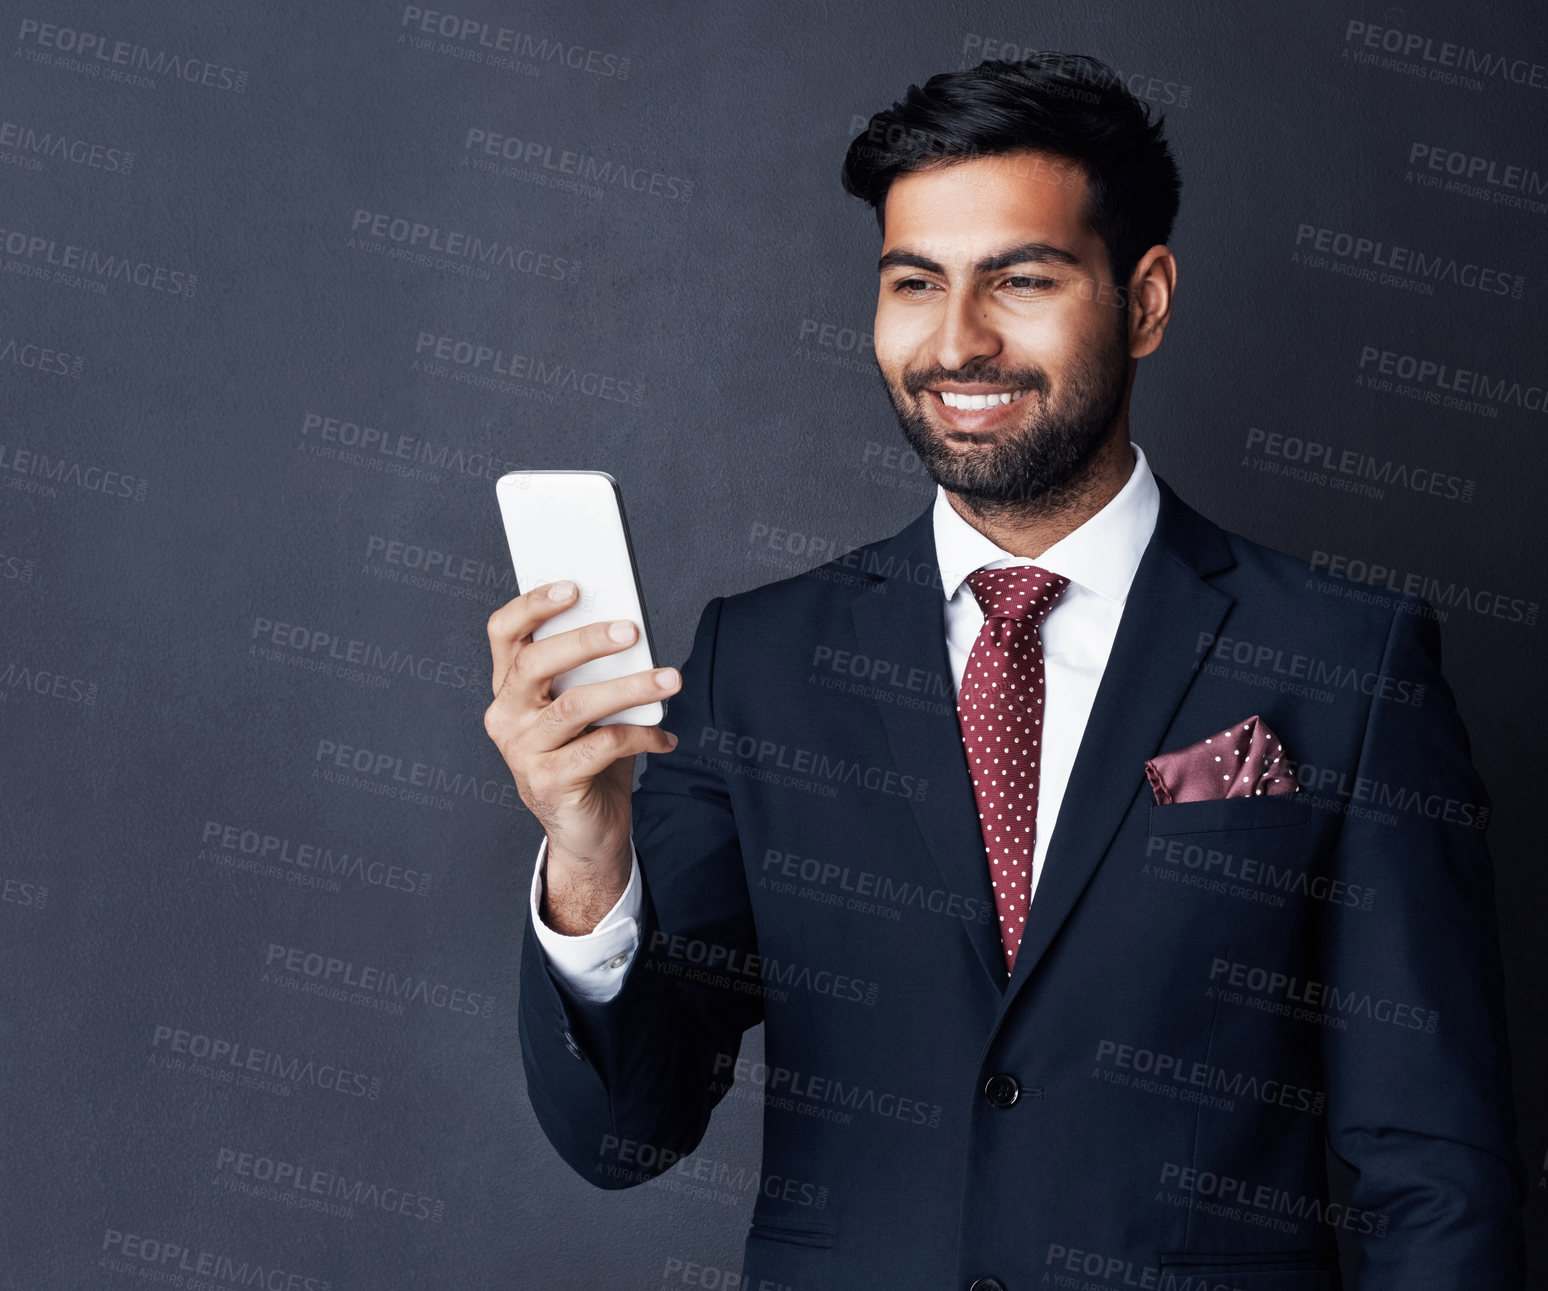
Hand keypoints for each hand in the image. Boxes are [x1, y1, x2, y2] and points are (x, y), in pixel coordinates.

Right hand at [483, 580, 681, 932]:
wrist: (588, 832)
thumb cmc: (589, 757)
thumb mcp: (589, 708)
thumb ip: (596, 671)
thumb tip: (630, 626)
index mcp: (509, 688)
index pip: (504, 634)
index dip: (532, 604)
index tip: (573, 585)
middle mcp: (506, 717)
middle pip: (535, 663)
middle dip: (586, 640)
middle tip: (632, 629)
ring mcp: (522, 752)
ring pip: (574, 705)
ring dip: (629, 687)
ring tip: (670, 679)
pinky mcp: (549, 783)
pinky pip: (601, 746)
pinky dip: (640, 736)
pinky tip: (666, 737)